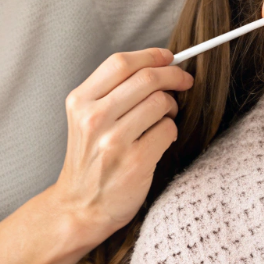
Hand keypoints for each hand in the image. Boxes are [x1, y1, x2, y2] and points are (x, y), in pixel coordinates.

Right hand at [50, 47, 193, 245]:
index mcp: (79, 101)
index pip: (121, 62)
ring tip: (165, 117)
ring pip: (160, 102)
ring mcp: (114, 140)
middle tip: (184, 81)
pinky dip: (171, 131)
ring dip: (171, 107)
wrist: (80, 207)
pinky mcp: (135, 161)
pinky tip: (160, 140)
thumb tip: (157, 64)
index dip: (151, 56)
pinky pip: (168, 129)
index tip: (168, 57)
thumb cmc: (90, 159)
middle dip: (173, 75)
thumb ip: (112, 92)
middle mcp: (93, 118)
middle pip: (146, 78)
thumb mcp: (85, 119)